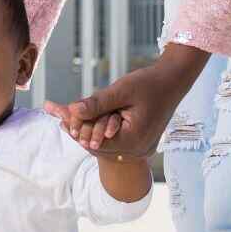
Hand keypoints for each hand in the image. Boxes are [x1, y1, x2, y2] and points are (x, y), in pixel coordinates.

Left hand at [45, 52, 204, 156]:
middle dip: (80, 130)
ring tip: (64, 117)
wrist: (174, 81)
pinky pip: (114, 140)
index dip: (77, 128)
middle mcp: (138, 149)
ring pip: (105, 144)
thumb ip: (96, 103)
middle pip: (99, 145)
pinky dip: (99, 130)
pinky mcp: (139, 143)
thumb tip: (71, 110)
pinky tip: (84, 119)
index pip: (96, 140)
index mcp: (134, 140)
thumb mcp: (120, 91)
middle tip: (57, 114)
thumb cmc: (149, 83)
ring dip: (88, 131)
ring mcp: (140, 148)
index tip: (59, 116)